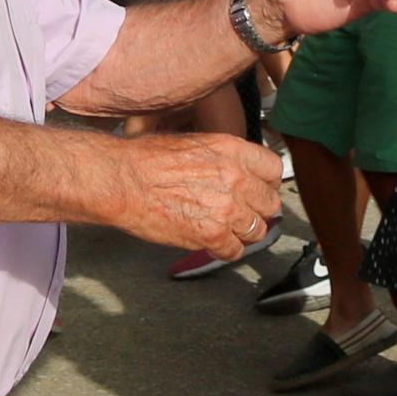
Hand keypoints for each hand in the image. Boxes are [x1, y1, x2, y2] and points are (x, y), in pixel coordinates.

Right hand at [103, 130, 282, 259]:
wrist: (122, 180)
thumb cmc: (145, 160)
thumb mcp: (193, 144)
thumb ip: (222, 159)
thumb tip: (235, 172)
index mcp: (232, 150)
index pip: (274, 170)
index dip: (266, 184)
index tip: (259, 192)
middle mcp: (236, 177)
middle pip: (269, 204)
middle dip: (256, 211)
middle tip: (241, 215)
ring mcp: (227, 208)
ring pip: (256, 230)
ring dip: (241, 233)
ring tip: (223, 230)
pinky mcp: (212, 234)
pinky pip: (234, 251)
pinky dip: (224, 251)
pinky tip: (210, 243)